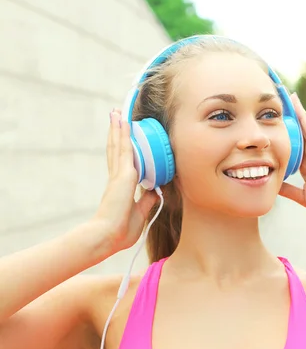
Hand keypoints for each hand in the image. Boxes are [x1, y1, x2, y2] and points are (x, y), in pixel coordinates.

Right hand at [91, 110, 157, 254]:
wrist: (107, 236)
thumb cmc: (120, 231)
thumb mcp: (139, 214)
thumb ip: (146, 201)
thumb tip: (156, 192)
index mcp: (120, 187)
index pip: (120, 163)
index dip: (121, 149)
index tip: (122, 137)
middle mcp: (117, 178)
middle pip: (116, 150)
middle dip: (117, 133)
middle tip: (116, 117)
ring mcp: (119, 175)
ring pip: (119, 146)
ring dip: (118, 128)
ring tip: (116, 112)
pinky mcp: (123, 175)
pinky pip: (124, 150)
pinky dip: (123, 135)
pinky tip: (123, 122)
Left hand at [279, 94, 305, 217]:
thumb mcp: (303, 196)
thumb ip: (288, 190)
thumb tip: (272, 186)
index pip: (289, 151)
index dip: (279, 142)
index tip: (266, 135)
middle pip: (293, 135)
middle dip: (282, 123)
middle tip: (268, 109)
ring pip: (298, 126)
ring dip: (289, 112)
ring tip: (277, 96)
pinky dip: (300, 112)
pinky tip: (292, 99)